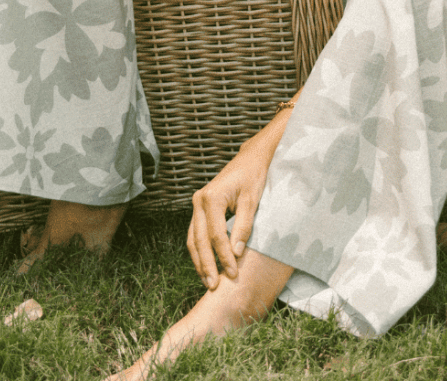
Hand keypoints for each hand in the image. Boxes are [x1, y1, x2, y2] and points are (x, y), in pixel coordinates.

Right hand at [187, 134, 274, 289]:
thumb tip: (236, 252)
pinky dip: (199, 251)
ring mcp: (196, 205)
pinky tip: (206, 266)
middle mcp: (199, 201)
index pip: (216, 234)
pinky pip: (195, 234)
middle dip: (206, 264)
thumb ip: (244, 225)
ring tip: (208, 282)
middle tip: (214, 286)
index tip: (232, 274)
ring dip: (199, 262)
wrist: (249, 160)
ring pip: (193, 239)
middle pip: (199, 239)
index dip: (223, 256)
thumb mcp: (252, 200)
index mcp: (212, 197)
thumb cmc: (253, 177)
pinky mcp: (200, 209)